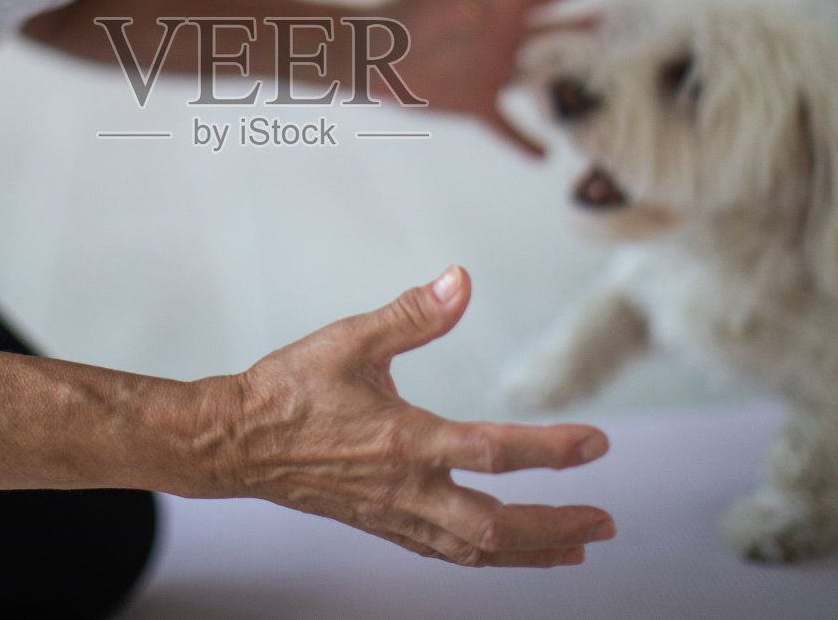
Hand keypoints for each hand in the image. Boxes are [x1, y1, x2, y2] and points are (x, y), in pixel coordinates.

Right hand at [217, 266, 615, 566]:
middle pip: (497, 527)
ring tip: (572, 549)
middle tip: (604, 522)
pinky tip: (500, 551)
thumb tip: (460, 281)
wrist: (233, 441)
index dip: (553, 450)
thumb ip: (412, 314)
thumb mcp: (350, 339)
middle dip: (557, 526)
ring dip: (530, 552)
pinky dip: (483, 556)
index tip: (598, 445)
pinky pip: (442, 553)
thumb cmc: (287, 390)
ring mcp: (392, 515)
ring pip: (474, 551)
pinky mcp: (378, 525)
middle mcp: (405, 489)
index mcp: (404, 441)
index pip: (496, 452)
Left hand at [372, 0, 621, 155]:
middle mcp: (506, 38)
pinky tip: (546, 156)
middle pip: (564, 33)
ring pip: (547, 79)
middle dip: (600, 28)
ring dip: (576, 85)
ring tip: (615, 92)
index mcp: (502, 7)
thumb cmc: (403, 15)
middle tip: (640, 26)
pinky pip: (507, 126)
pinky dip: (524, 140)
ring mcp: (494, 72)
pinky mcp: (476, 102)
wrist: (371, 55)